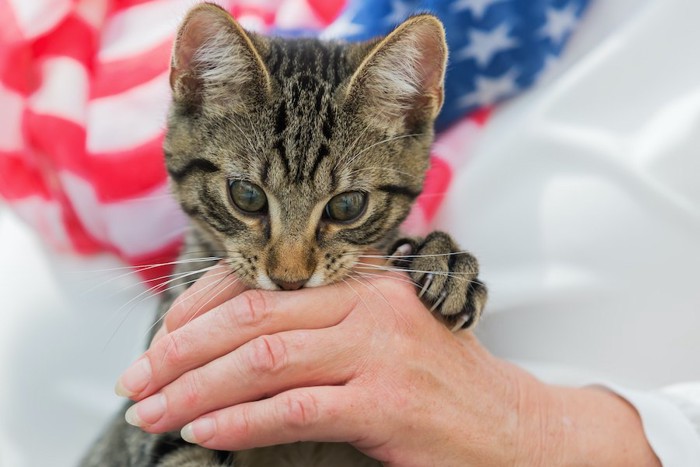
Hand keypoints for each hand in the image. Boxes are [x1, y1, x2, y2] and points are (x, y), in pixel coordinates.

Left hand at [115, 264, 659, 465]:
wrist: (512, 425)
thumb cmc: (437, 381)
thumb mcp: (378, 335)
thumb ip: (316, 328)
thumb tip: (231, 345)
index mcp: (365, 279)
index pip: (263, 279)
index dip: (200, 307)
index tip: (160, 337)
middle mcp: (371, 303)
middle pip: (253, 316)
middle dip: (181, 351)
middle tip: (136, 379)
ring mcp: (382, 350)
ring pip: (265, 359)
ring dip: (196, 388)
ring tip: (153, 411)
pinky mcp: (388, 402)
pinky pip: (297, 408)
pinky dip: (241, 421)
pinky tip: (205, 431)